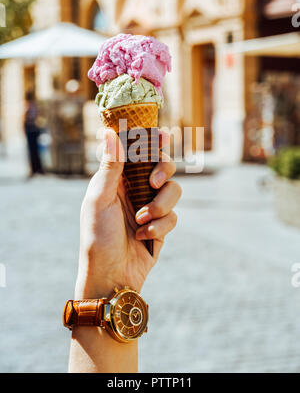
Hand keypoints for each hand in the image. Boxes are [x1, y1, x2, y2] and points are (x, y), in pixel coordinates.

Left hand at [75, 128, 180, 298]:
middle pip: (162, 165)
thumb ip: (110, 167)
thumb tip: (110, 132)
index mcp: (117, 179)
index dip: (150, 139)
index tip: (163, 132)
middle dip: (162, 170)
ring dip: (160, 206)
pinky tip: (143, 237)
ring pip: (173, 190)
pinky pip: (174, 216)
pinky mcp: (162, 225)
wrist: (111, 277)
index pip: (136, 152)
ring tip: (142, 220)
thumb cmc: (98, 238)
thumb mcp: (100, 200)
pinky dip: (160, 225)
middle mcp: (135, 190)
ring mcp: (150, 207)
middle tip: (153, 183)